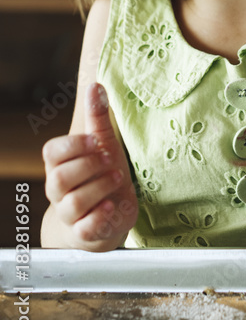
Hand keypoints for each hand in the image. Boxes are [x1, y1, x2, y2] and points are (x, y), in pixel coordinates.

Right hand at [42, 83, 138, 250]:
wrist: (107, 216)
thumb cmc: (102, 175)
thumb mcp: (104, 145)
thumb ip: (98, 118)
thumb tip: (96, 85)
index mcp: (61, 165)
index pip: (52, 153)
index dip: (73, 145)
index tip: (96, 141)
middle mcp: (59, 191)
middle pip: (61, 178)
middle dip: (89, 166)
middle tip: (110, 159)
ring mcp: (70, 214)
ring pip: (73, 203)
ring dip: (99, 188)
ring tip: (118, 178)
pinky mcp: (85, 233)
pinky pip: (85, 229)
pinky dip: (98, 217)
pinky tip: (111, 207)